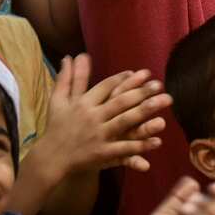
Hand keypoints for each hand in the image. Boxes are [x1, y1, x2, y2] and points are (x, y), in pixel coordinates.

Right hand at [43, 55, 171, 175]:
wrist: (50, 158)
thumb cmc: (56, 127)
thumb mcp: (58, 100)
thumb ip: (67, 78)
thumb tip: (69, 56)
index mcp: (84, 103)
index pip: (106, 87)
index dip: (124, 79)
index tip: (142, 73)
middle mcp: (92, 117)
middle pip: (120, 101)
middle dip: (141, 92)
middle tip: (160, 85)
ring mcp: (98, 135)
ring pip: (125, 122)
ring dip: (146, 112)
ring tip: (164, 105)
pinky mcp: (102, 153)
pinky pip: (124, 148)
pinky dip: (140, 145)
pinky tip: (157, 140)